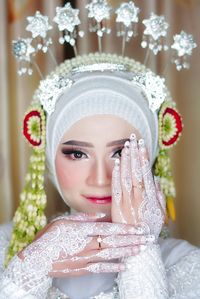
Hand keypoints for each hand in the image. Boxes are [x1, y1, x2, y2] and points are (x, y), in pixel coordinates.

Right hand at [18, 216, 154, 277]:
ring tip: (142, 249)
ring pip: (112, 254)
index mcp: (83, 230)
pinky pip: (102, 268)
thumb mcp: (64, 221)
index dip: (126, 228)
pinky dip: (114, 268)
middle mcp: (87, 244)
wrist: (37, 259)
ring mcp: (86, 258)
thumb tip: (101, 215)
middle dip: (133, 239)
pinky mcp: (83, 269)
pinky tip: (126, 266)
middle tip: (149, 237)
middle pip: (115, 241)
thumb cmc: (49, 237)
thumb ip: (84, 218)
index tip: (139, 227)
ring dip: (128, 251)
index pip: (109, 228)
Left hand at [111, 133, 165, 238]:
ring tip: (125, 146)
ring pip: (127, 176)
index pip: (146, 172)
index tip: (142, 145)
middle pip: (136, 171)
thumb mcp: (159, 213)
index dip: (144, 158)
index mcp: (150, 197)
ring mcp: (127, 201)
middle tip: (133, 138)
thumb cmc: (150, 229)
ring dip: (126, 160)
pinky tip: (116, 163)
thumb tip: (156, 181)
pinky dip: (116, 175)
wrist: (139, 247)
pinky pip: (116, 188)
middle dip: (135, 153)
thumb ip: (158, 197)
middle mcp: (139, 197)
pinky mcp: (117, 207)